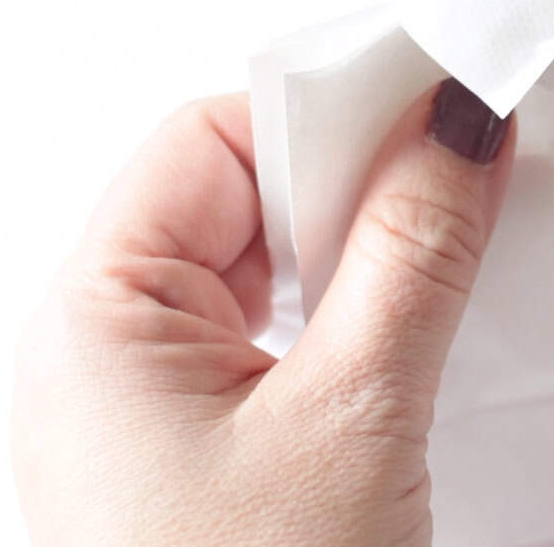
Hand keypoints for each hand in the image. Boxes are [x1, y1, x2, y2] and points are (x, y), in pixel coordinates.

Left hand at [12, 80, 513, 544]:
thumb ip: (414, 255)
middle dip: (353, 186)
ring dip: (356, 256)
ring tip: (435, 262)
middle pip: (238, 195)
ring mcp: (153, 405)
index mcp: (95, 321)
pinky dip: (345, 316)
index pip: (212, 141)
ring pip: (262, 268)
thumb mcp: (354, 412)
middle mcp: (106, 354)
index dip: (327, 115)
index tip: (435, 106)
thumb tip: (458, 128)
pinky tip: (401, 326)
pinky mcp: (204, 448)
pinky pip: (274, 335)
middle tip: (457, 178)